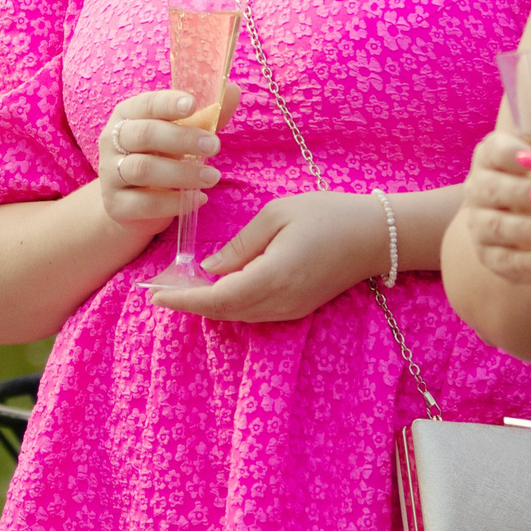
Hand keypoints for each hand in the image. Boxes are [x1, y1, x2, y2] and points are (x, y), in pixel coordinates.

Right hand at [96, 85, 237, 238]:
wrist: (132, 203)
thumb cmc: (160, 158)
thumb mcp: (180, 135)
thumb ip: (205, 116)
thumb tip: (234, 90)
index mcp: (127, 115)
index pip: (146, 104)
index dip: (168, 103)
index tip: (193, 104)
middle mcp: (112, 141)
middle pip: (144, 134)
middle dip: (182, 138)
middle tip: (214, 145)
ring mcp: (110, 174)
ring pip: (142, 169)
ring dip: (182, 172)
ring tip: (213, 176)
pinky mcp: (116, 205)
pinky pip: (144, 203)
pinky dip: (174, 202)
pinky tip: (198, 199)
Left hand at [147, 190, 383, 321]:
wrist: (376, 236)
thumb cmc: (328, 215)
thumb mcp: (277, 215)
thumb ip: (240, 245)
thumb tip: (209, 268)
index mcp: (272, 276)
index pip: (216, 298)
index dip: (183, 299)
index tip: (154, 294)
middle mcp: (280, 302)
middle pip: (223, 312)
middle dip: (189, 304)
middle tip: (159, 290)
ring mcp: (291, 309)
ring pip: (238, 315)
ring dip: (208, 305)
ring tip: (181, 287)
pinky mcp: (298, 308)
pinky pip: (254, 312)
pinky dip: (230, 303)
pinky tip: (217, 286)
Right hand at [461, 128, 530, 285]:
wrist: (525, 224)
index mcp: (495, 158)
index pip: (494, 150)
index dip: (510, 153)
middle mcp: (481, 189)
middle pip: (490, 188)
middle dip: (519, 192)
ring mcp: (481, 224)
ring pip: (495, 226)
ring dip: (524, 229)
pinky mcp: (489, 255)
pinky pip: (503, 261)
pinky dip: (526, 263)